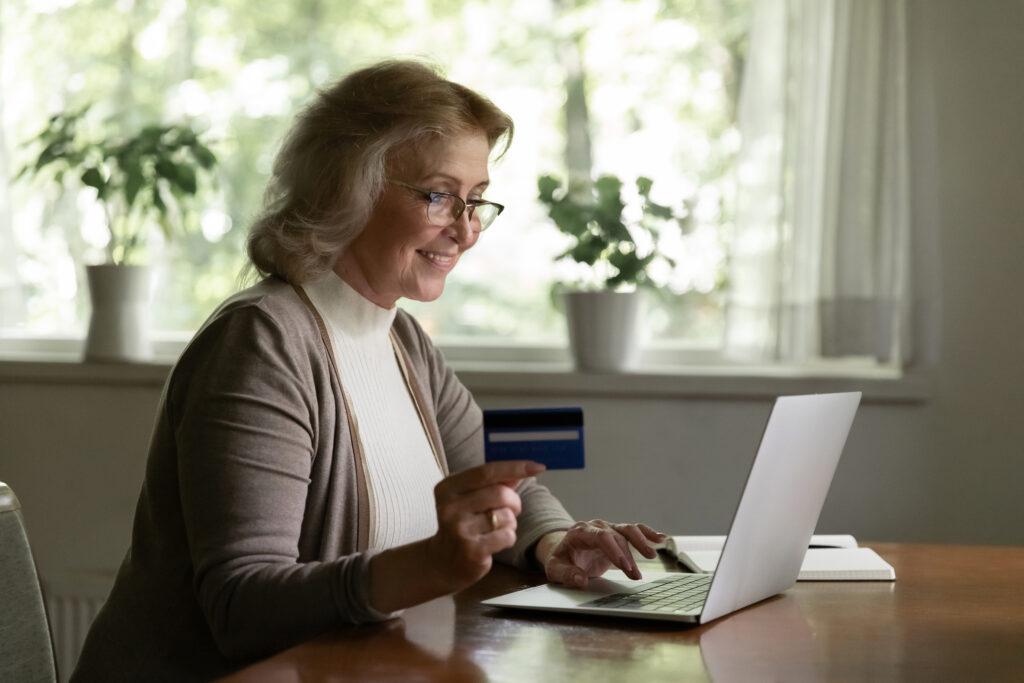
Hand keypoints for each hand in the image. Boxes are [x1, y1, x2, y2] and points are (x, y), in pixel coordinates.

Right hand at [424, 460, 545, 593]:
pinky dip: (508, 537)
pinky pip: (507, 536)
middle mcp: (449, 507)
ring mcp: (460, 530)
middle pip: (500, 493)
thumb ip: (494, 483)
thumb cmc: (464, 523)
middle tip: (511, 509)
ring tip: (498, 527)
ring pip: (506, 516)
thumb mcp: (471, 498)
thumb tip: (521, 471)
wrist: (444, 561)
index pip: (486, 471)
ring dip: (510, 522)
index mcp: (448, 488)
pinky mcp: (472, 550)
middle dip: (514, 501)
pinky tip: (495, 541)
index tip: (538, 467)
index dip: (514, 467)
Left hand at [540, 520, 666, 588]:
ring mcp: (608, 528)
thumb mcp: (555, 569)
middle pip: (616, 536)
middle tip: (635, 574)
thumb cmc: (560, 561)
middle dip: (627, 555)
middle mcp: (596, 526)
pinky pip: (634, 531)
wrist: (564, 552)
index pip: (601, 536)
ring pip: (628, 530)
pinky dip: (647, 534)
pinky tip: (661, 539)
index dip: (614, 549)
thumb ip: (566, 574)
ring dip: (641, 542)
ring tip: (651, 556)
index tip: (624, 565)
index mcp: (580, 532)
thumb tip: (580, 580)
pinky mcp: (617, 535)